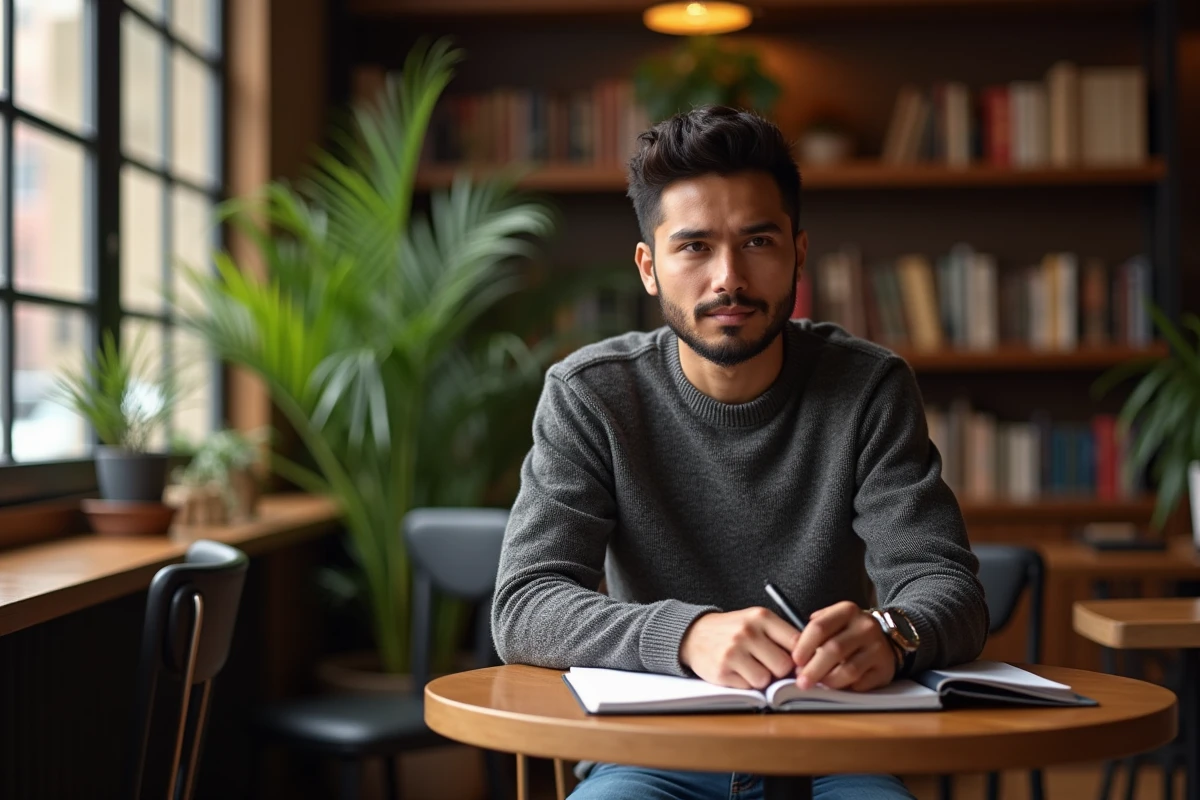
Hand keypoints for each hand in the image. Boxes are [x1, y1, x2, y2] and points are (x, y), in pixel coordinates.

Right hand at [679, 608, 801, 689]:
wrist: (695, 634)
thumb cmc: (734, 630)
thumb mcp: (757, 621)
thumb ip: (781, 636)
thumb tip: (810, 661)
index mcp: (761, 617)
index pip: (797, 642)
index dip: (802, 657)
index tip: (798, 662)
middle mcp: (747, 632)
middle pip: (784, 666)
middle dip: (779, 671)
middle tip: (769, 665)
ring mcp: (733, 652)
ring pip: (766, 680)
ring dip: (761, 679)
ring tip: (750, 667)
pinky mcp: (721, 671)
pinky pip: (748, 688)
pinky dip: (746, 684)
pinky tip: (737, 672)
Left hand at [791, 601, 895, 691]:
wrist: (885, 640)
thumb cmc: (848, 633)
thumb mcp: (833, 622)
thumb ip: (814, 632)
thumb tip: (795, 651)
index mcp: (847, 610)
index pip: (819, 627)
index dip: (804, 646)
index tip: (795, 661)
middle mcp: (865, 626)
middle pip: (833, 649)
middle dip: (814, 669)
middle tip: (802, 682)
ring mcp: (878, 648)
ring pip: (849, 669)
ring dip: (829, 681)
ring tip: (819, 685)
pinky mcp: (885, 668)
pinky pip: (862, 683)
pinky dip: (847, 688)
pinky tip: (839, 687)